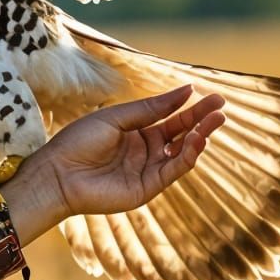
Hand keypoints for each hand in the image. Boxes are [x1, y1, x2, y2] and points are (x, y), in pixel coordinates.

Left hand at [3, 85, 226, 243]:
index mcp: (136, 132)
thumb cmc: (78, 142)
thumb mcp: (116, 118)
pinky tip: (197, 140)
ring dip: (198, 137)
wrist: (58, 174)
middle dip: (201, 121)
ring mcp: (147, 170)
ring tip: (213, 121)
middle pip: (181, 135)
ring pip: (181, 153)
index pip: (171, 119)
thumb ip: (150, 108)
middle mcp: (145, 151)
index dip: (191, 108)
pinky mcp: (147, 188)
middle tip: (221, 107)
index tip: (211, 96)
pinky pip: (173, 170)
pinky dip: (187, 156)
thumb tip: (186, 91)